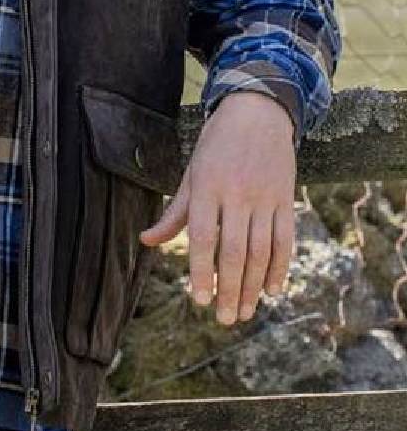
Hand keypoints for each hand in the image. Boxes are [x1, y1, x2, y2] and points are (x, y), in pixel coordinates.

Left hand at [138, 91, 296, 323]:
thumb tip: (146, 241)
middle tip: (224, 318)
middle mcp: (237, 194)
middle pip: (235, 250)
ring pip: (261, 250)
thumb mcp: (191, 173)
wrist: (257, 112)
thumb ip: (174, 212)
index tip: (199, 299)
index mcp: (207, 187)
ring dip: (253, 285)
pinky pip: (285, 239)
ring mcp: (265, 197)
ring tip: (244, 311)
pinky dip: (280, 267)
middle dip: (229, 288)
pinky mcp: (285, 198)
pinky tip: (272, 289)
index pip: (204, 237)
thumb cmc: (216, 145)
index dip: (202, 271)